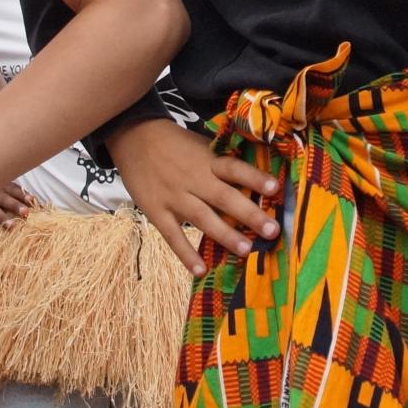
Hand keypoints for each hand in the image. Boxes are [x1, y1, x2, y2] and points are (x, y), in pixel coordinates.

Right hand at [0, 185, 34, 232]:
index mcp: (4, 187)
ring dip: (2, 218)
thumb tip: (39, 204)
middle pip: (6, 200)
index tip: (32, 200)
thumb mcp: (4, 187)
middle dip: (16, 206)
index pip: (15, 190)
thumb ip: (19, 194)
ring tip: (10, 226)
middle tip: (25, 213)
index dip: (24, 195)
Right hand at [109, 118, 279, 274]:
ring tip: (246, 251)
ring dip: (225, 235)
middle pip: (224, 197)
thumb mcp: (200, 145)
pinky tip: (200, 270)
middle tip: (272, 231)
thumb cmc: (175, 143)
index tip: (275, 188)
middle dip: (249, 214)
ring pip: (202, 218)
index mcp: (207, 160)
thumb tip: (253, 181)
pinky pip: (172, 236)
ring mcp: (174, 197)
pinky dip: (185, 254)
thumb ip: (221, 163)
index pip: (234, 168)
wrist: (133, 136)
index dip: (254, 178)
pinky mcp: (156, 212)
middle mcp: (193, 179)